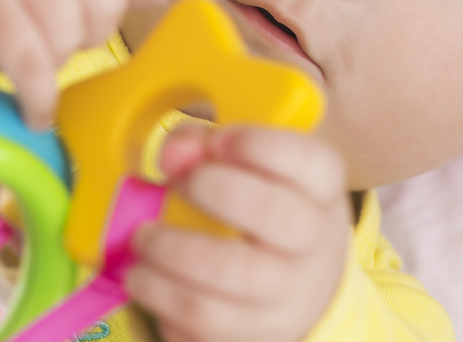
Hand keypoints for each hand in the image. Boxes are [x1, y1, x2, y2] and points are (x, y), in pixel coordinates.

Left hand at [126, 125, 350, 341]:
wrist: (301, 283)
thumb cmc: (264, 208)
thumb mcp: (247, 168)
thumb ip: (203, 144)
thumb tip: (171, 154)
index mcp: (320, 191)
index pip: (308, 160)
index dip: (257, 144)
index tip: (218, 140)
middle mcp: (315, 246)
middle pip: (273, 213)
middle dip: (210, 189)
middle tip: (174, 185)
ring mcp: (289, 299)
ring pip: (227, 278)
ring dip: (168, 256)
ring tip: (143, 240)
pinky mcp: (259, 339)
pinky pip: (204, 328)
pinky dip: (164, 304)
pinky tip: (151, 280)